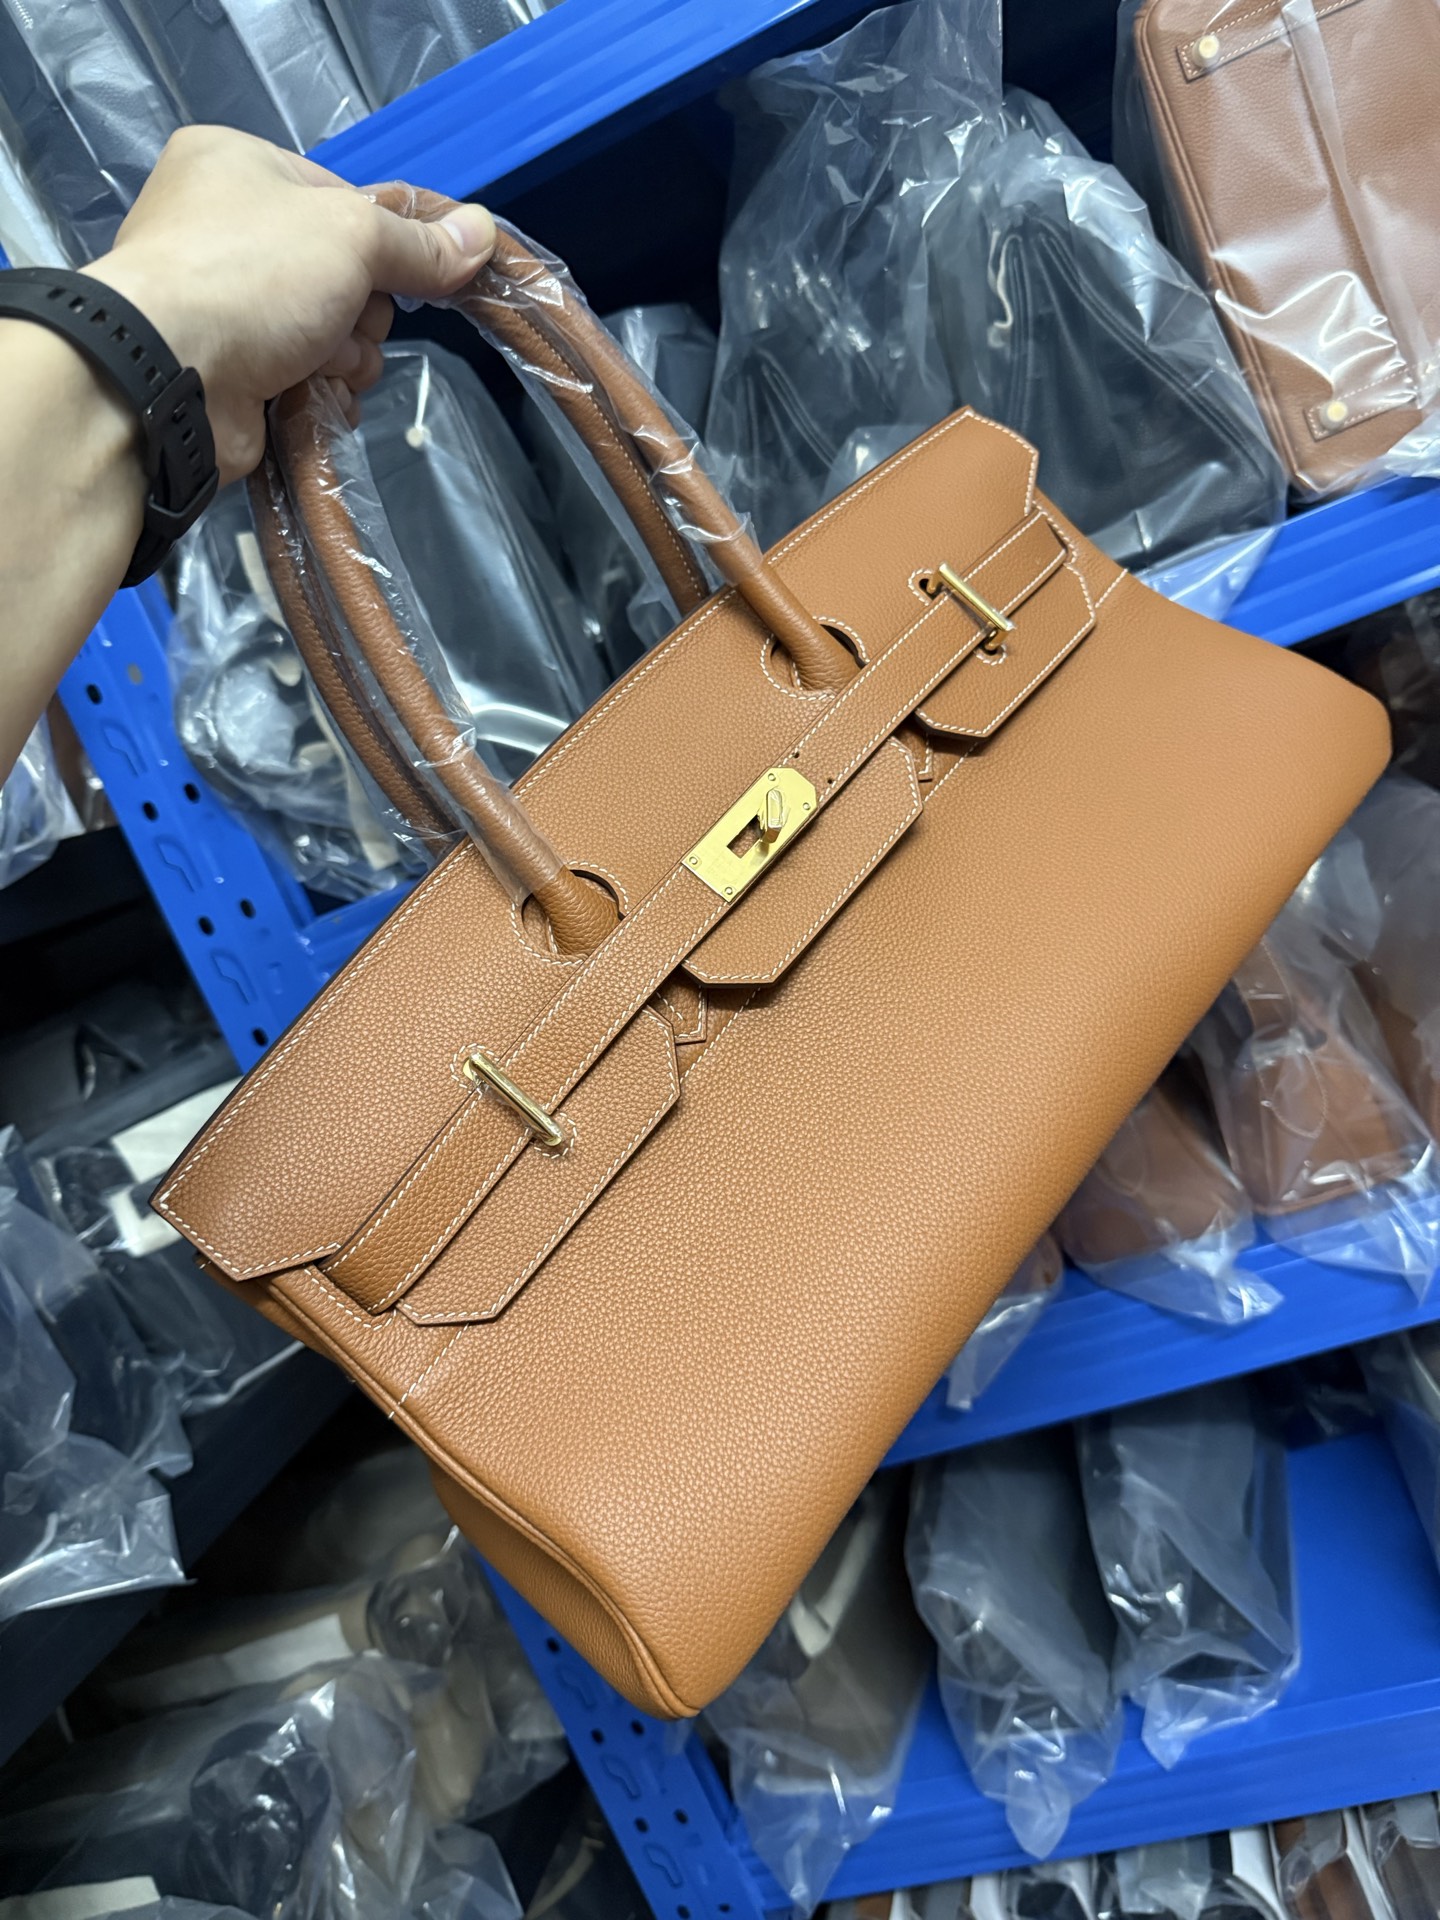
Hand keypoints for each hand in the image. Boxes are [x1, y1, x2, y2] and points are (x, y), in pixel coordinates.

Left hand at [85, 126, 495, 486]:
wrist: (171, 374)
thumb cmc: (255, 275)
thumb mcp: (352, 236)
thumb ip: (419, 243)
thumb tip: (483, 231)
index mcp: (238, 166)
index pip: (341, 198)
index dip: (381, 239)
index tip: (410, 269)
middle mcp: (225, 228)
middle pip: (345, 273)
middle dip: (361, 311)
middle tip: (342, 321)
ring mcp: (226, 304)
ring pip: (333, 332)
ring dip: (345, 357)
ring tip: (318, 365)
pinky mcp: (232, 371)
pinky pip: (306, 378)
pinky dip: (321, 393)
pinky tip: (312, 398)